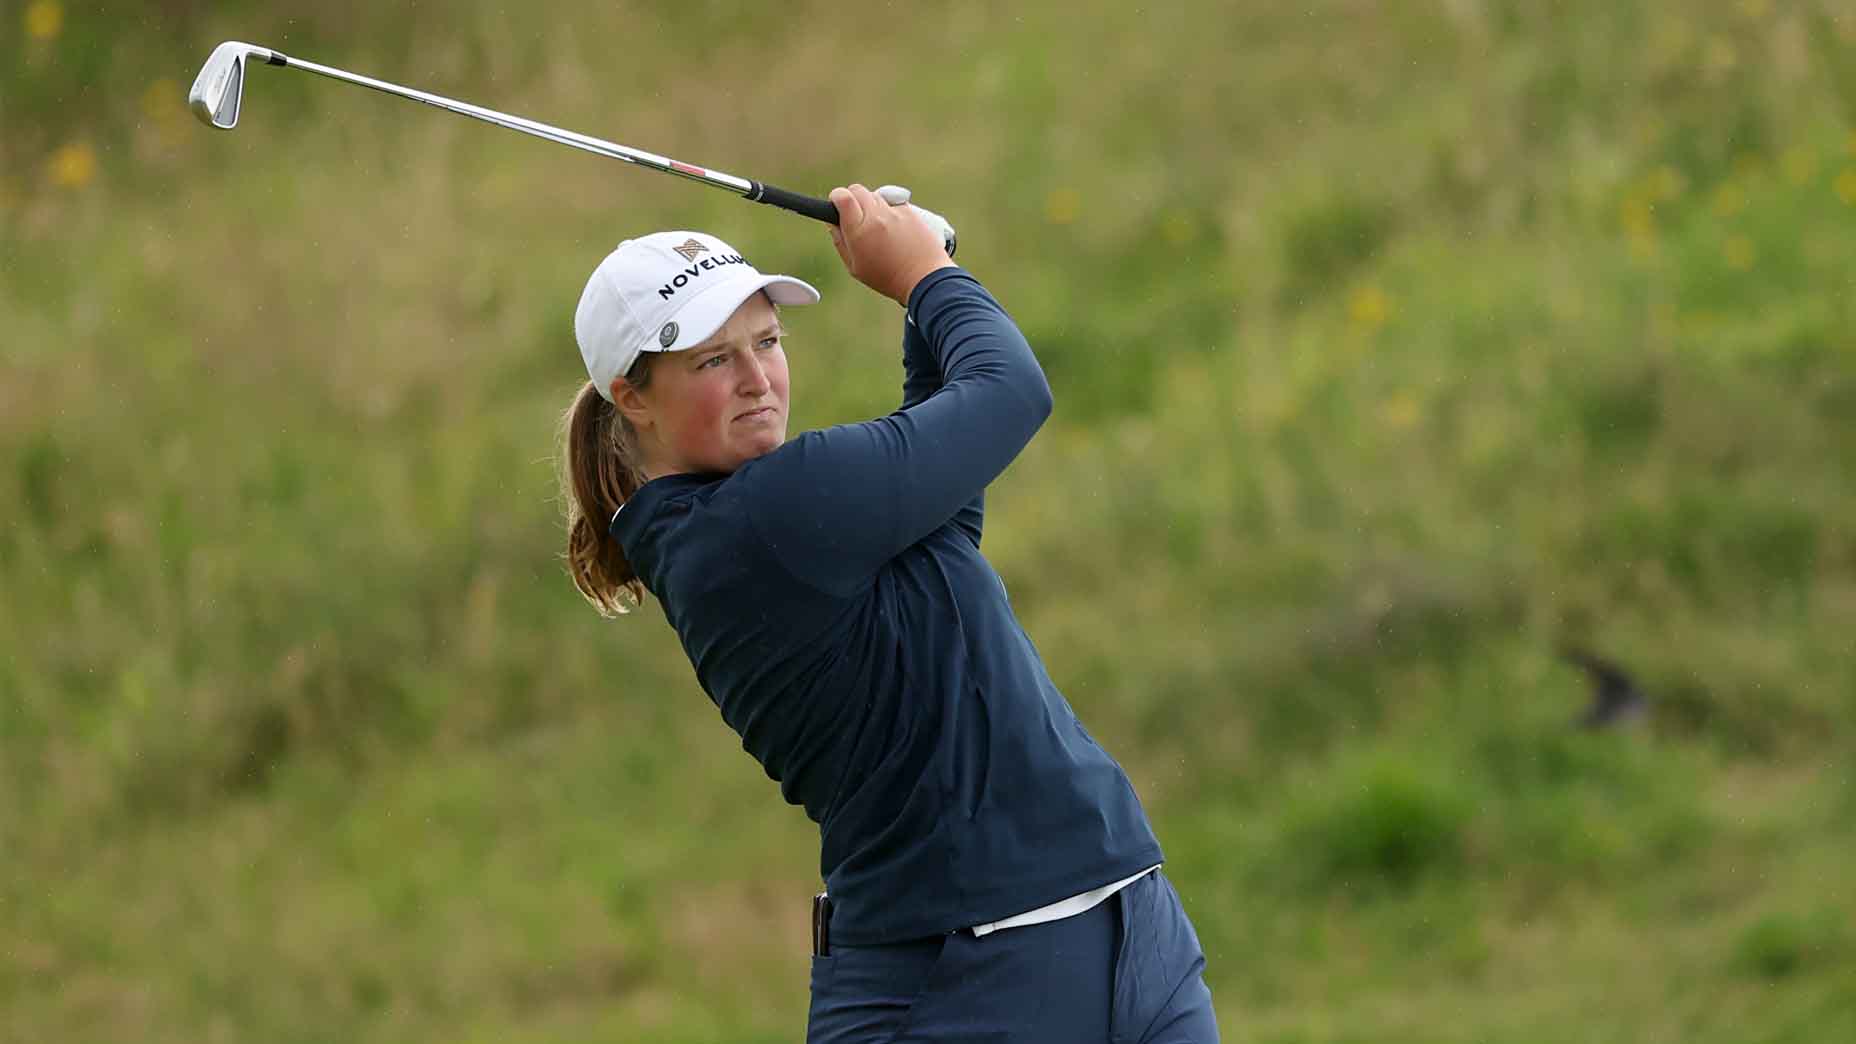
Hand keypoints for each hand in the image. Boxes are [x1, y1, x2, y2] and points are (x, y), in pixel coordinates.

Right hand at [827, 183, 955, 305]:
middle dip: (852, 199)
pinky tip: (895, 229)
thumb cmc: (888, 277)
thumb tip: (833, 222)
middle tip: (856, 217)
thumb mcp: (855, 267)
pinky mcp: (910, 210)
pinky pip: (893, 203)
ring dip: (871, 205)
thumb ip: (840, 242)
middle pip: (857, 190)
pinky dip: (890, 211)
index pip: (842, 196)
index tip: (836, 204)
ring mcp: (895, 212)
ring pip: (875, 195)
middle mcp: (876, 217)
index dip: (836, 197)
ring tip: (878, 227)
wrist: (924, 277)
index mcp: (859, 231)